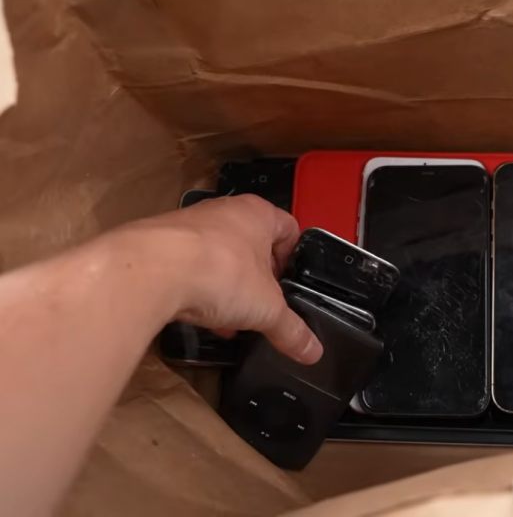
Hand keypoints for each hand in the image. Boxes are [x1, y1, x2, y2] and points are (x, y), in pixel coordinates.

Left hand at [129, 194, 322, 363]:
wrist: (150, 271)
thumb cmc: (218, 271)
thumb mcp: (267, 309)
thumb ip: (291, 329)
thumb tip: (313, 351)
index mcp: (258, 213)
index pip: (289, 229)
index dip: (292, 260)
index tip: (289, 287)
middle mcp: (223, 211)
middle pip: (250, 245)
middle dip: (255, 279)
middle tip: (259, 306)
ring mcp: (188, 225)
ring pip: (216, 256)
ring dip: (224, 286)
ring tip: (226, 319)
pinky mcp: (159, 243)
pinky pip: (186, 266)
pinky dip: (195, 289)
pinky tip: (196, 316)